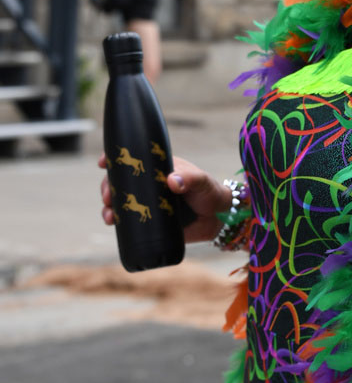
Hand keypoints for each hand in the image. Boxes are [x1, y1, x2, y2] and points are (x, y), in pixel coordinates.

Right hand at [98, 153, 231, 243]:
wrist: (218, 218)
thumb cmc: (209, 191)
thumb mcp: (200, 180)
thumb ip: (189, 178)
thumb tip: (171, 181)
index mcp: (157, 168)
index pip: (132, 158)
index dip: (114, 158)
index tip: (103, 162)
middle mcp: (148, 184)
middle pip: (119, 182)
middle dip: (107, 187)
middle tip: (107, 197)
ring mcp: (147, 203)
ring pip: (119, 202)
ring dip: (108, 207)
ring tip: (109, 215)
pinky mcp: (149, 222)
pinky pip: (127, 221)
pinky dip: (117, 221)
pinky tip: (112, 223)